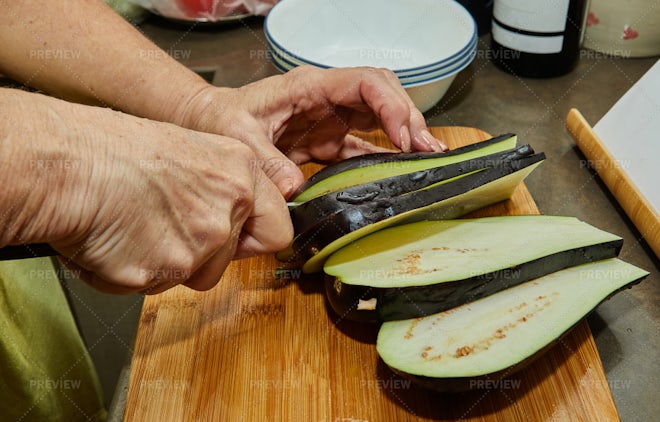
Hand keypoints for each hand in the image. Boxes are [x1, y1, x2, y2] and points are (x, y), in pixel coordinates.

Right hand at [2, 90, 291, 294]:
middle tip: (166, 226)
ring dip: (168, 263)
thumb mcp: (189, 148)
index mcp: (240, 173)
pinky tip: (116, 241)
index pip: (278, 230)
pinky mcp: (163, 273)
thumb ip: (223, 185)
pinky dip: (133, 272)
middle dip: (203, 254)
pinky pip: (154, 286)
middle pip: (230, 260)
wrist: (67, 165)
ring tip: (135, 228)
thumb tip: (234, 214)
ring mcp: (198, 245)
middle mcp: (227, 211)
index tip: (240, 240)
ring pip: (194, 276)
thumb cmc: (114, 148)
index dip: (256, 239)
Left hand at [179, 65, 446, 196]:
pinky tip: (398, 172)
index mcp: (309, 86)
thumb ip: (266, 161)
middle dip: (408, 118)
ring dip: (404, 136)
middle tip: (426, 148)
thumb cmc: (221, 117)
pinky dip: (383, 158)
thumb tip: (296, 188)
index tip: (403, 135)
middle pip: (382, 96)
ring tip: (427, 158)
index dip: (391, 105)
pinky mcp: (326, 141)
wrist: (209, 122)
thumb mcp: (238, 136)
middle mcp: (326, 98)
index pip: (365, 83)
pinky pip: (363, 146)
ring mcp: (329, 119)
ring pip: (379, 118)